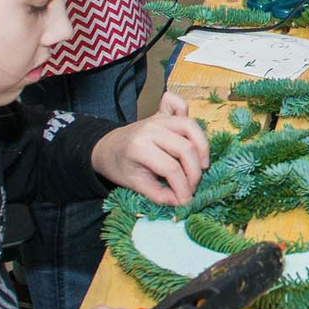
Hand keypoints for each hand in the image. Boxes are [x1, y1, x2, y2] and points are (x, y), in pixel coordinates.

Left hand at [92, 92, 210, 204]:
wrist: (106, 147)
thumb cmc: (119, 166)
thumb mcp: (134, 184)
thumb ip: (158, 194)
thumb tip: (180, 202)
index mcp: (139, 147)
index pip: (171, 168)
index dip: (182, 188)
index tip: (185, 202)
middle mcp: (151, 128)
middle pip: (185, 148)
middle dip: (194, 173)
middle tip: (192, 188)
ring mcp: (158, 119)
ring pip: (190, 126)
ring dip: (202, 147)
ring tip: (202, 166)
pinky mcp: (163, 114)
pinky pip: (180, 106)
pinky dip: (188, 114)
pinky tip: (192, 136)